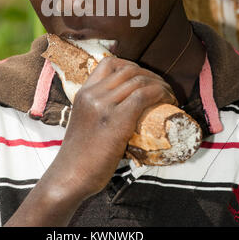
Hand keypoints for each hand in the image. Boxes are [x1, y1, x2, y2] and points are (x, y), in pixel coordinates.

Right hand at [47, 56, 175, 198]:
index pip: (109, 63)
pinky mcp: (116, 120)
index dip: (131, 66)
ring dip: (160, 85)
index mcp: (83, 92)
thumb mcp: (84, 121)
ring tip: (169, 96)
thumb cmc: (79, 155)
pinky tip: (168, 101)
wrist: (69, 176)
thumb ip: (97, 110)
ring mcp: (103, 105)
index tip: (144, 78)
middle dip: (150, 75)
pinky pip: (143, 96)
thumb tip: (123, 109)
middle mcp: (92, 94)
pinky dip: (160, 94)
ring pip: (138, 80)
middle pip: (128, 69)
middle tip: (162, 88)